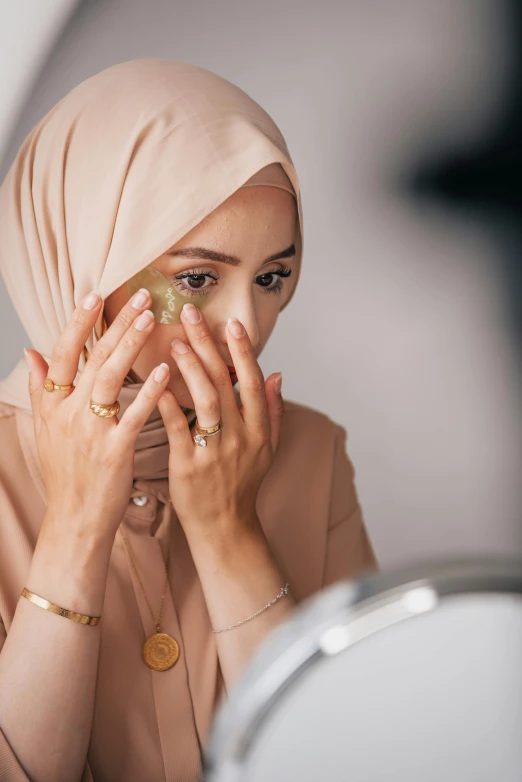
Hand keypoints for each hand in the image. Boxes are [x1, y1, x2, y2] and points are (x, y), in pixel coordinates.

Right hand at [24, 288, 171, 542]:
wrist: (75, 520)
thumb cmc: (66, 473)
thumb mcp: (45, 430)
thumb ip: (40, 390)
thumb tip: (31, 352)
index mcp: (52, 406)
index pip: (62, 354)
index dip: (78, 323)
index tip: (95, 294)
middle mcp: (67, 414)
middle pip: (92, 359)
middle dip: (117, 325)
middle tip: (142, 298)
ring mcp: (90, 432)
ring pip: (110, 378)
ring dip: (131, 345)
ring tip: (152, 319)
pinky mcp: (114, 450)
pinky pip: (133, 413)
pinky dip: (149, 390)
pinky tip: (165, 370)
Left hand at [156, 303, 283, 536]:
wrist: (225, 526)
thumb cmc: (243, 484)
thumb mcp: (268, 448)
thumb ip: (272, 410)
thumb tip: (278, 373)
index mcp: (259, 429)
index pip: (251, 381)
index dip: (242, 351)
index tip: (231, 323)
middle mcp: (241, 436)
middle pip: (225, 381)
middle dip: (208, 344)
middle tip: (190, 314)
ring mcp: (215, 450)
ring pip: (205, 400)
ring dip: (191, 368)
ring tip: (176, 341)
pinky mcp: (188, 465)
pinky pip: (177, 428)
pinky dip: (167, 403)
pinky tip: (156, 382)